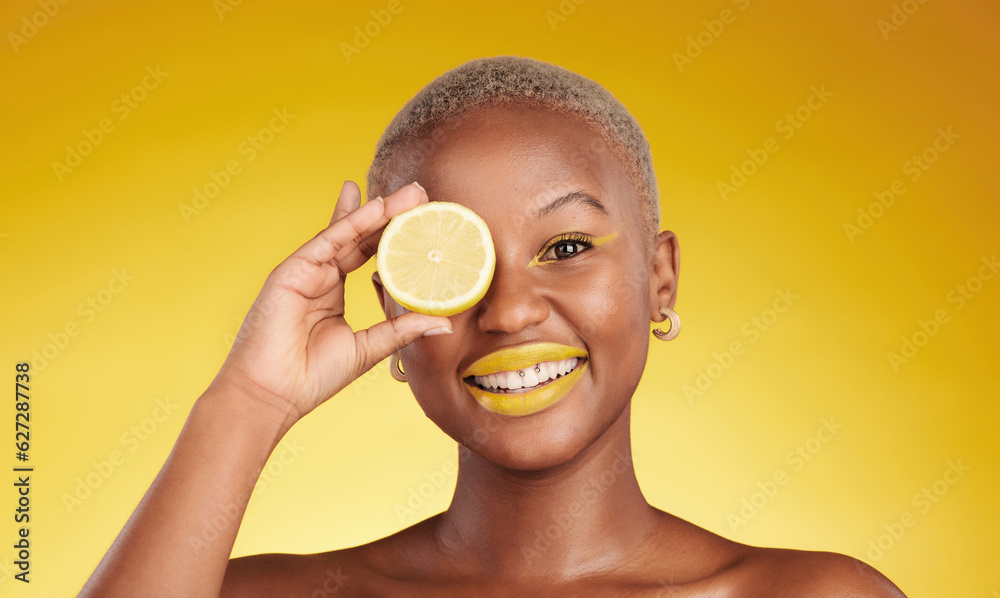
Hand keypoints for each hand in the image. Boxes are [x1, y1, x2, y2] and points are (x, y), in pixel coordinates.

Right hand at [210, 181, 450, 429]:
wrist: (271, 395)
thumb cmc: (312, 378)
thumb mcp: (369, 348)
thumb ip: (401, 330)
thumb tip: (443, 323)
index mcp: (333, 292)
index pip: (367, 254)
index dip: (394, 236)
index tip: (422, 219)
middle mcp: (319, 276)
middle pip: (359, 236)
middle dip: (390, 213)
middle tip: (421, 192)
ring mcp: (305, 271)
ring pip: (347, 233)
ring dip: (379, 210)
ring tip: (410, 193)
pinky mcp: (291, 271)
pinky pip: (328, 241)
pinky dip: (352, 223)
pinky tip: (376, 208)